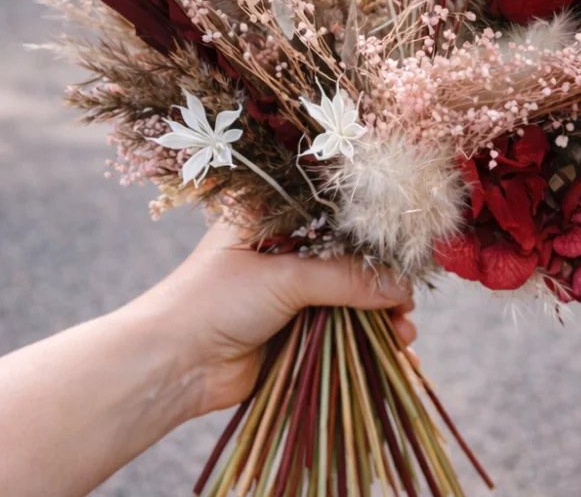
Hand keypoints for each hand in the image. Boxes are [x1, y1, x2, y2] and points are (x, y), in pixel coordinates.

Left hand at [127, 222, 416, 417]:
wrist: (170, 366)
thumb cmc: (213, 300)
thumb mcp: (284, 278)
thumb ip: (345, 280)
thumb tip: (402, 286)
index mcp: (272, 217)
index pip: (334, 214)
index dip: (371, 230)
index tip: (407, 247)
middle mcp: (283, 249)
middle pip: (347, 257)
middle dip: (381, 277)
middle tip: (409, 295)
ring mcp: (289, 291)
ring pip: (349, 295)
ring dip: (379, 312)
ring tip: (405, 329)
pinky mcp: (294, 329)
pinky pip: (342, 328)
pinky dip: (367, 336)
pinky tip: (393, 347)